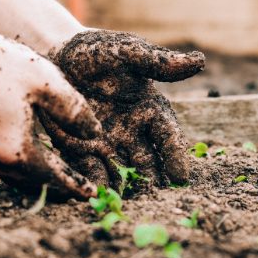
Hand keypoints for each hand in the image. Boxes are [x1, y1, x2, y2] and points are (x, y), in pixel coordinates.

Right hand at [0, 29, 100, 198]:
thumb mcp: (45, 82)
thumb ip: (74, 111)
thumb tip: (94, 134)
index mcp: (18, 152)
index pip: (56, 177)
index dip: (77, 185)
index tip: (93, 194)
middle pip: (37, 183)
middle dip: (61, 187)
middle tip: (81, 187)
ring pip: (19, 178)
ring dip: (42, 179)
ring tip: (61, 174)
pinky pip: (5, 167)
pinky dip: (25, 168)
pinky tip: (34, 156)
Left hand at [41, 30, 204, 186]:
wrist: (58, 56)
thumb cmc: (97, 52)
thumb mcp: (127, 53)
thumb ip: (158, 62)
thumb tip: (199, 61)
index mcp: (150, 111)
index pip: (168, 138)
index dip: (176, 157)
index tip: (181, 177)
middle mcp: (133, 133)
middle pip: (149, 163)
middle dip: (154, 182)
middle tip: (157, 201)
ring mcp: (109, 144)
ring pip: (123, 172)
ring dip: (127, 188)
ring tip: (130, 205)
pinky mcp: (83, 150)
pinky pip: (92, 171)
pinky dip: (97, 183)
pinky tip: (99, 196)